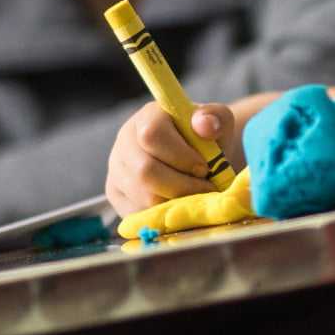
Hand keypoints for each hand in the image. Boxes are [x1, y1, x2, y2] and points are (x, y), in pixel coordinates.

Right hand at [105, 99, 239, 214]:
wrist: (195, 157)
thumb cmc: (206, 140)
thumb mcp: (218, 123)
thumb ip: (216, 119)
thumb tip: (206, 126)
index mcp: (147, 117)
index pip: (152, 135)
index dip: (181, 156)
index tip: (205, 168)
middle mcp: (125, 141)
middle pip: (144, 172)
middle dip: (182, 186)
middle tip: (206, 189)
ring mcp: (117, 170)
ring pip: (144, 198)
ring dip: (178, 203)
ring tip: (196, 197)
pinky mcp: (117, 195)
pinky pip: (140, 216)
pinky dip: (167, 216)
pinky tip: (181, 206)